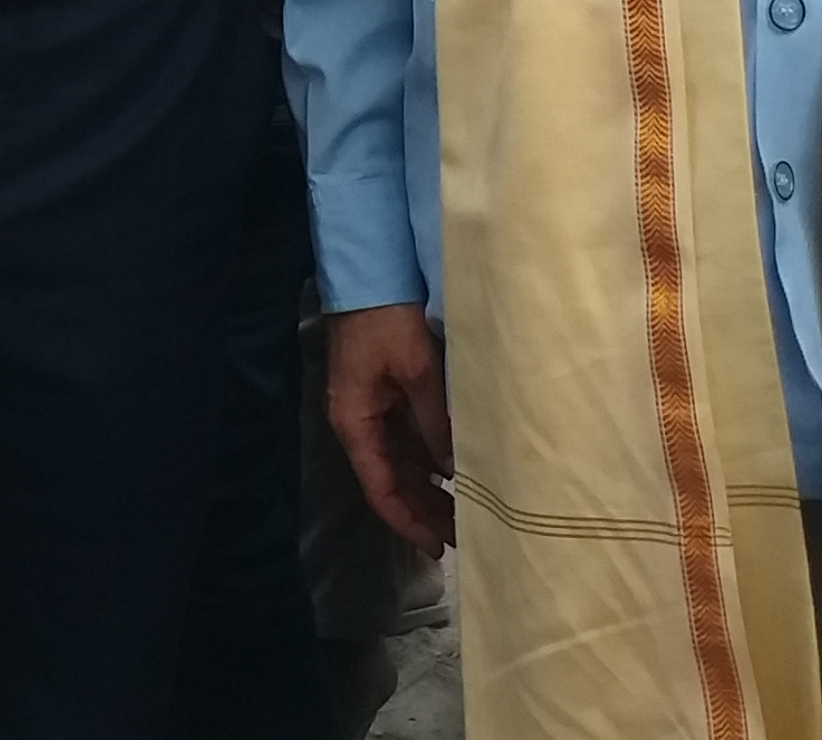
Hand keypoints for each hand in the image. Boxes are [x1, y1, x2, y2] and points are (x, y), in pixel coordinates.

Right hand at [324, 302, 456, 550]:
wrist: (371, 272)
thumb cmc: (388, 320)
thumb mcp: (418, 372)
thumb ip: (437, 421)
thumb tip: (455, 469)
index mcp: (356, 423)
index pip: (381, 488)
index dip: (409, 521)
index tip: (439, 547)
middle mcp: (360, 422)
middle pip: (391, 480)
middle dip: (423, 510)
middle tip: (463, 536)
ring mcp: (373, 408)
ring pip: (402, 462)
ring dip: (428, 487)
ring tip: (465, 511)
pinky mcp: (387, 393)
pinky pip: (408, 438)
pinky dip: (430, 458)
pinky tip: (457, 470)